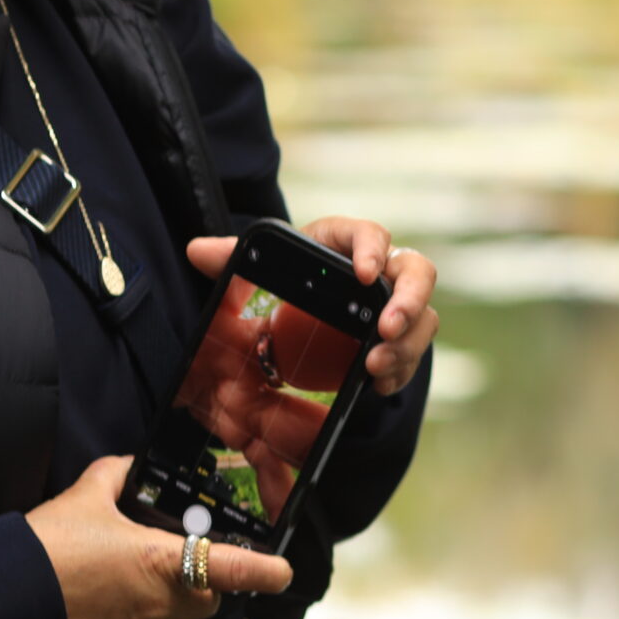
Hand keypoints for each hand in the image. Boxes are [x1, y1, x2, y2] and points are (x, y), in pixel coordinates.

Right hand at [25, 455, 292, 618]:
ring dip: (158, 601)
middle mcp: (159, 607)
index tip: (284, 569)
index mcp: (161, 563)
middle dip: (199, 581)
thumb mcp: (84, 496)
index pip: (227, 569)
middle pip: (204, 600)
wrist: (4, 599)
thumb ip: (115, 476)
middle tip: (171, 559)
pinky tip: (95, 604)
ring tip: (114, 578)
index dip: (262, 570)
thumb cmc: (48, 547)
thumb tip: (128, 466)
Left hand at [185, 216, 440, 397]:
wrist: (306, 315)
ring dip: (404, 344)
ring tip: (373, 366)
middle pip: (418, 272)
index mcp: (347, 243)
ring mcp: (396, 308)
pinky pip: (410, 354)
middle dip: (408, 300)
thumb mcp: (262, 269)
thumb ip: (233, 257)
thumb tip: (197, 250)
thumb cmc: (293, 279)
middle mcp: (383, 272)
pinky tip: (377, 384)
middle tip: (387, 326)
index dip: (373, 250)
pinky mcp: (398, 341)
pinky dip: (397, 370)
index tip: (365, 274)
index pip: (370, 234)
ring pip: (422, 319)